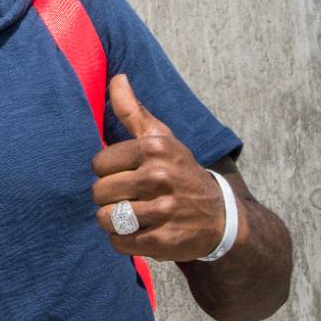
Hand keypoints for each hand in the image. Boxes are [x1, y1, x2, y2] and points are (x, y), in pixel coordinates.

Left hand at [91, 75, 226, 261]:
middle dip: (108, 198)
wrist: (222, 216)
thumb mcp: (161, 138)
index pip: (98, 164)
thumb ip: (133, 110)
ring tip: (130, 216)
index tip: (125, 174)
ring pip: (106, 219)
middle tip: (128, 197)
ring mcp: (164, 210)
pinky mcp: (165, 240)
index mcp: (154, 149)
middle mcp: (160, 177)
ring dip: (113, 221)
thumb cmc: (179, 171)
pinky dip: (123, 241)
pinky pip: (120, 243)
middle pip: (99, 192)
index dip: (107, 173)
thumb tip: (116, 78)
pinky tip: (138, 232)